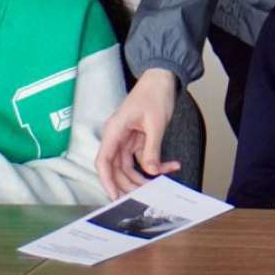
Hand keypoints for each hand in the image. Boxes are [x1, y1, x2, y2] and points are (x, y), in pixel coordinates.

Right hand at [96, 68, 181, 195]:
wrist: (162, 78)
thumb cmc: (155, 93)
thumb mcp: (156, 123)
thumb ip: (152, 149)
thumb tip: (151, 171)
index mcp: (115, 130)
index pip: (104, 161)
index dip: (106, 181)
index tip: (115, 197)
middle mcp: (117, 136)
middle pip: (116, 168)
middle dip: (130, 183)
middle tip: (145, 195)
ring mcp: (126, 139)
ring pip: (129, 167)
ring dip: (143, 177)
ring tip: (160, 184)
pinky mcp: (136, 140)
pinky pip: (142, 158)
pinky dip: (155, 164)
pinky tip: (171, 166)